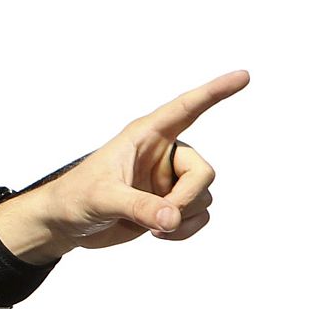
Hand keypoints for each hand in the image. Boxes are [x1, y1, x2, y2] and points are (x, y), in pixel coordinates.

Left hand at [0, 70, 249, 264]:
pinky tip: (157, 233)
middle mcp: (163, 154)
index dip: (215, 92)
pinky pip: (200, 217)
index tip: (244, 75)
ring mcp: (168, 180)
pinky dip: (184, 230)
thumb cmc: (74, 198)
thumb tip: (172, 217)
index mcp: (144, 136)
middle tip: (162, 215)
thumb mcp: (102, 199)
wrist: (65, 224)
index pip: (186, 109)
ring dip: (182, 219)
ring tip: (148, 225)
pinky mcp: (171, 204)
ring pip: (204, 197)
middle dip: (188, 198)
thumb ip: (137, 207)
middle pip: (204, 172)